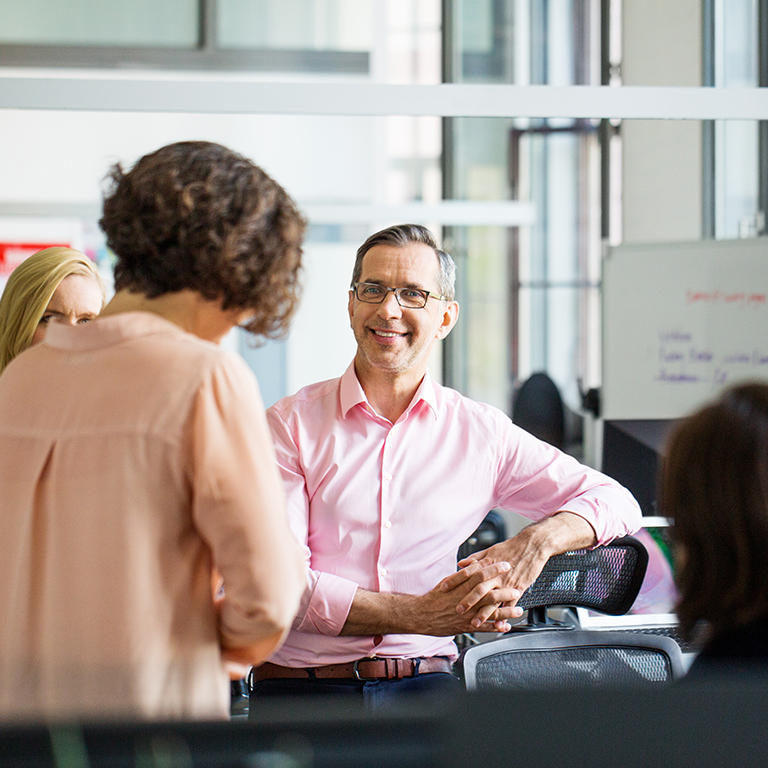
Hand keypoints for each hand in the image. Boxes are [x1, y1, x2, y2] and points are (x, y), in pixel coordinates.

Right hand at [419, 560, 524, 632]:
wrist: (424, 614)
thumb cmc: (435, 598)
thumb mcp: (448, 581)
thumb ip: (462, 575)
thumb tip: (473, 565)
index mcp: (462, 586)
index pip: (482, 574)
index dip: (495, 569)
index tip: (506, 565)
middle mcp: (468, 600)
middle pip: (490, 593)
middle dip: (506, 591)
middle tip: (517, 588)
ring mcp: (469, 614)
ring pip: (491, 612)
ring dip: (507, 611)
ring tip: (519, 610)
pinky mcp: (467, 626)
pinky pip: (485, 627)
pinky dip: (496, 627)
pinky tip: (506, 626)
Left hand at [443, 512, 597, 625]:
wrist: (532, 546)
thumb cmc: (511, 548)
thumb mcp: (491, 550)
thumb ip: (475, 559)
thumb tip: (460, 564)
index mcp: (487, 564)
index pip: (467, 573)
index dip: (454, 580)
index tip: (444, 587)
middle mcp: (495, 575)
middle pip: (478, 589)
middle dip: (467, 601)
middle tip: (457, 610)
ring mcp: (507, 583)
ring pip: (493, 600)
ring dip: (483, 613)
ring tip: (473, 622)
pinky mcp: (518, 589)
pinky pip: (509, 606)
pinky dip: (504, 616)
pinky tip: (498, 625)